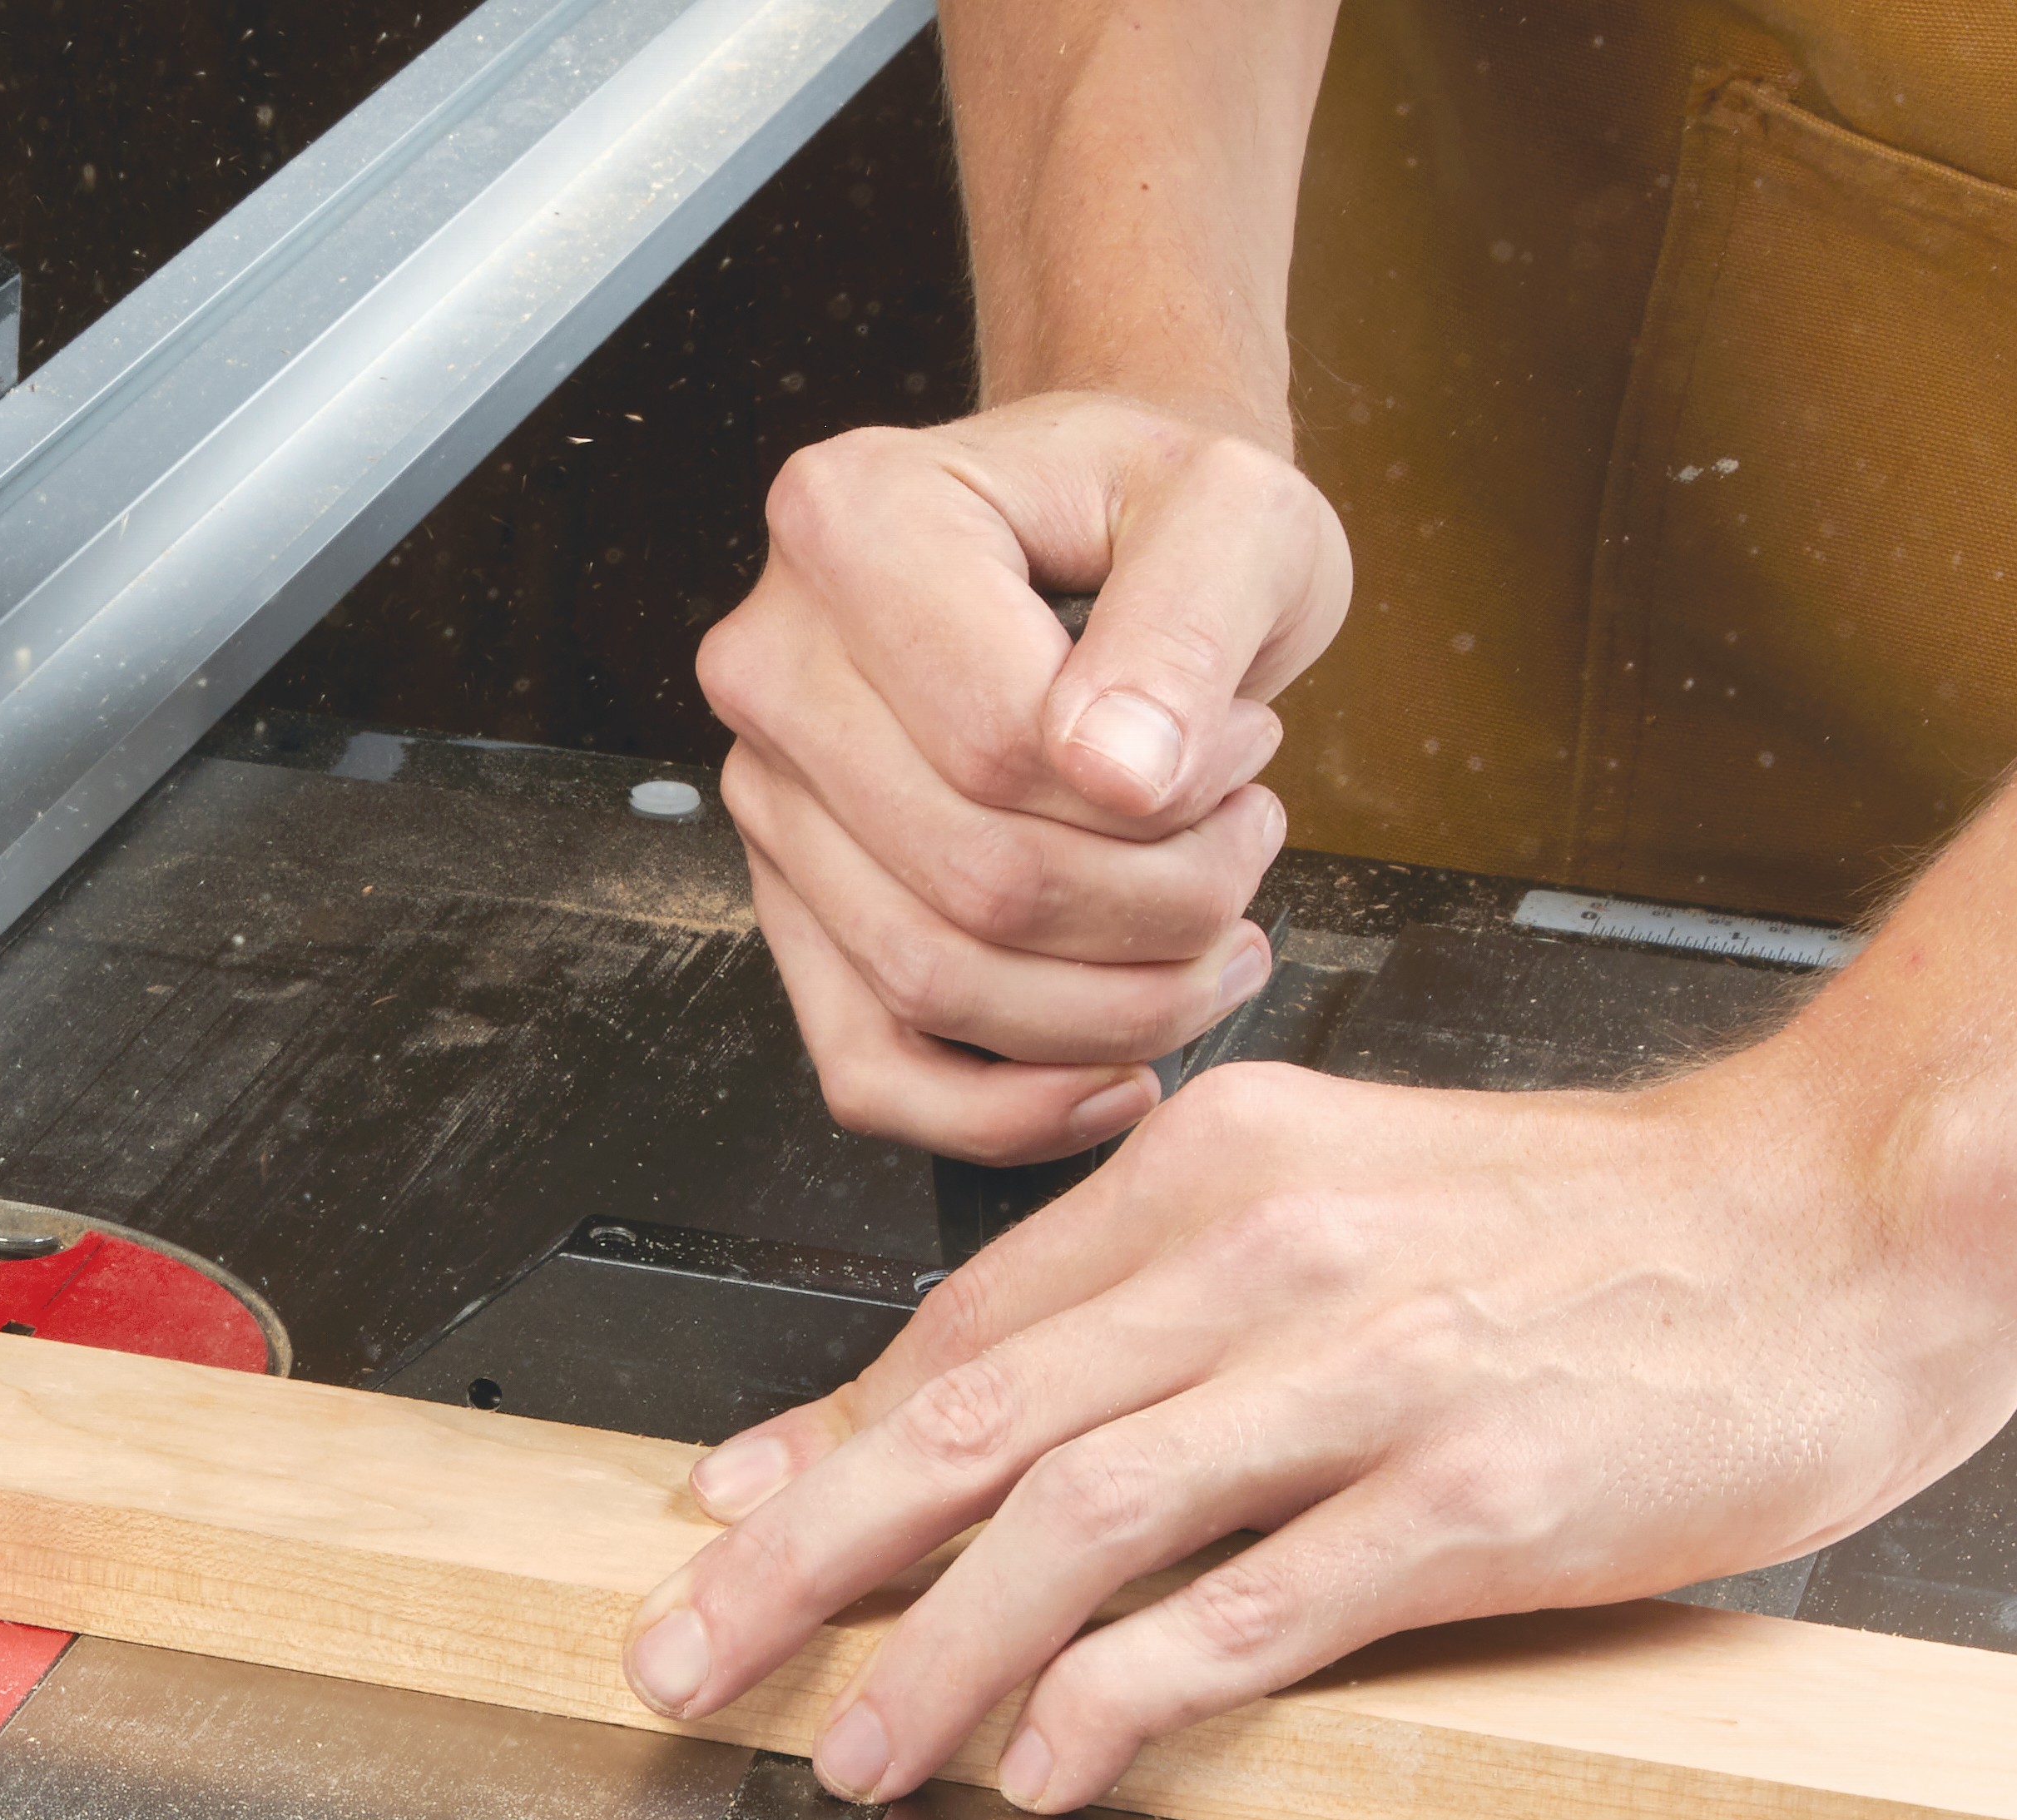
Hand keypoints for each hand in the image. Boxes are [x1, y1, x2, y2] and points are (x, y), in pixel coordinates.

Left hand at [614, 1051, 2016, 1807]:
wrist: (1848, 1220)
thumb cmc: (1589, 1230)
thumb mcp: (1339, 1204)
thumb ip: (1137, 1302)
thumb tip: (937, 1413)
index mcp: (1220, 1173)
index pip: (964, 1332)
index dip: (820, 1449)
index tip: (719, 1534)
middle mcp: (1275, 1260)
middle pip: (972, 1428)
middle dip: (799, 1560)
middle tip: (684, 1655)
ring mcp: (1375, 1381)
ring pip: (1079, 1527)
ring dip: (934, 1653)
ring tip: (850, 1746)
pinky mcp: (1476, 1500)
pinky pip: (1248, 1612)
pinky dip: (1121, 1695)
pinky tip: (1044, 1761)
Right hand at [697, 393, 1351, 1160]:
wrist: (1100, 533)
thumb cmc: (1157, 512)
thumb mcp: (1235, 513)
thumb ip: (1187, 626)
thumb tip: (1123, 779)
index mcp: (853, 524)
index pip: (998, 744)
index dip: (1160, 795)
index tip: (1246, 750)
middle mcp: (774, 663)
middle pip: (971, 880)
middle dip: (1160, 907)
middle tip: (1248, 844)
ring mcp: (768, 796)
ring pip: (930, 985)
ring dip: (1111, 1004)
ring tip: (1211, 924)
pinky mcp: (790, 902)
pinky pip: (868, 1066)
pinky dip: (999, 1110)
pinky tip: (1113, 1075)